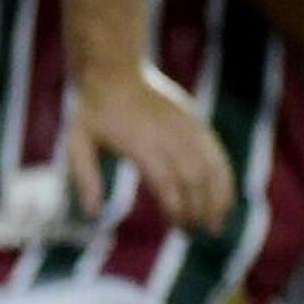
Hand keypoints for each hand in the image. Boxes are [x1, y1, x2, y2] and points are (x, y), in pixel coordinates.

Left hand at [65, 65, 237, 232]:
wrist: (114, 70)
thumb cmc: (93, 111)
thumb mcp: (77, 142)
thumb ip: (85, 178)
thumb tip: (92, 214)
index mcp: (140, 143)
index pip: (167, 182)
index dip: (178, 208)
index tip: (178, 228)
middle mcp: (168, 135)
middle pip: (193, 178)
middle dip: (199, 209)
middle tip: (195, 233)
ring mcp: (185, 127)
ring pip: (211, 167)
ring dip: (218, 198)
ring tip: (216, 226)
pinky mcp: (196, 121)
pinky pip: (217, 152)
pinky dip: (225, 177)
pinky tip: (226, 199)